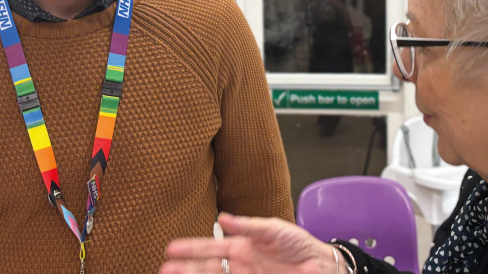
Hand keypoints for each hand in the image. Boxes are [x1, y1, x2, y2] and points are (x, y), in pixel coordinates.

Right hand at [160, 213, 342, 273]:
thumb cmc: (299, 244)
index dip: (190, 248)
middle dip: (186, 268)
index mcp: (240, 246)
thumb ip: (249, 226)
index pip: (210, 247)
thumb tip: (223, 219)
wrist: (322, 265)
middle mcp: (238, 265)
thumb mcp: (275, 230)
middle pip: (206, 268)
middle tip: (165, 270)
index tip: (171, 249)